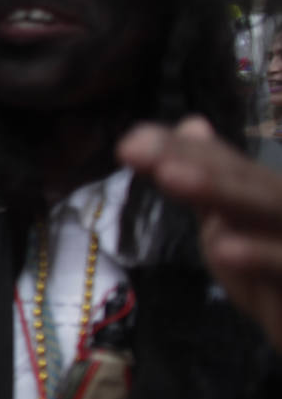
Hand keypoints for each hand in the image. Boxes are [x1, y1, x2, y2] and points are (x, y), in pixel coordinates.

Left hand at [119, 116, 281, 350]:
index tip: (130, 142)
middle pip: (244, 177)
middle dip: (191, 160)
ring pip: (268, 206)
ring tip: (169, 176)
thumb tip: (192, 122)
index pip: (222, 162)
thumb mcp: (228, 225)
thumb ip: (208, 181)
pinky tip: (224, 250)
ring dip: (219, 190)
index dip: (178, 148)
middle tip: (135, 148)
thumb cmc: (269, 276)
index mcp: (265, 191)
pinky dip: (259, 256)